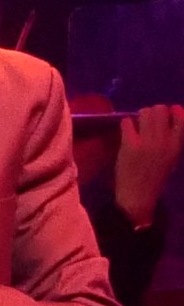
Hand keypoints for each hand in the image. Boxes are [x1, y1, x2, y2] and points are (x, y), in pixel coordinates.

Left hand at [115, 104, 183, 226]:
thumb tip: (170, 115)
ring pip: (144, 112)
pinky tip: (127, 134)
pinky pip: (127, 121)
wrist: (137, 197)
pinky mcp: (129, 144)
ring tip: (137, 128)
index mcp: (176, 145)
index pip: (180, 115)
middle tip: (147, 123)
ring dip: (139, 117)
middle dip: (153, 113)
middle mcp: (164, 140)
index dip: (172, 111)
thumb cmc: (154, 178)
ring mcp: (146, 141)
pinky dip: (126, 125)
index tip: (165, 117)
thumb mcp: (172, 158)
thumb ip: (173, 138)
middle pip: (160, 108)